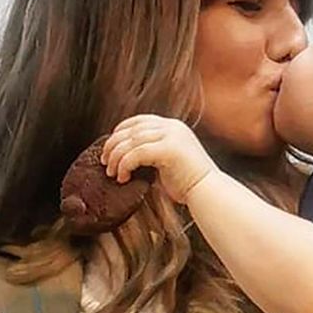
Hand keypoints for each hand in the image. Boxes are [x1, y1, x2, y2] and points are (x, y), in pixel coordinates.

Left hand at [100, 115, 216, 202]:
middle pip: (131, 129)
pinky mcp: (169, 149)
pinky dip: (124, 165)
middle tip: (104, 161)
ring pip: (131, 141)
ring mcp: (172, 136)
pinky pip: (136, 153)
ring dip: (116, 157)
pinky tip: (123, 177)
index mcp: (174, 126)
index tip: (110, 145)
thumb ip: (153, 151)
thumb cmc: (188, 183)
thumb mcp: (169, 160)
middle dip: (114, 144)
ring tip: (111, 172)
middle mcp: (172, 127)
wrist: (207, 192)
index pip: (139, 120)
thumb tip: (128, 153)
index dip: (121, 130)